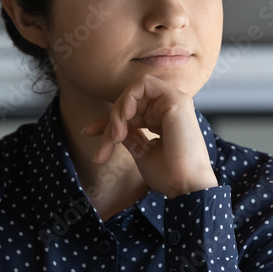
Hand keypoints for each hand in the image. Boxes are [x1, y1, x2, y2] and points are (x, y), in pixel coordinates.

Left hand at [80, 74, 217, 198]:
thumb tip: (112, 128)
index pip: (130, 112)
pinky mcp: (176, 98)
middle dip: (110, 122)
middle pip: (129, 102)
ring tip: (116, 135)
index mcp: (163, 119)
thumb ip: (130, 135)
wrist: (185, 186)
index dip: (107, 121)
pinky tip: (125, 117)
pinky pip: (144, 84)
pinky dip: (129, 97)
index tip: (87, 133)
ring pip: (133, 92)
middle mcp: (168, 108)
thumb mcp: (141, 151)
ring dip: (118, 111)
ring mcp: (173, 101)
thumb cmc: (169, 175)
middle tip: (104, 147)